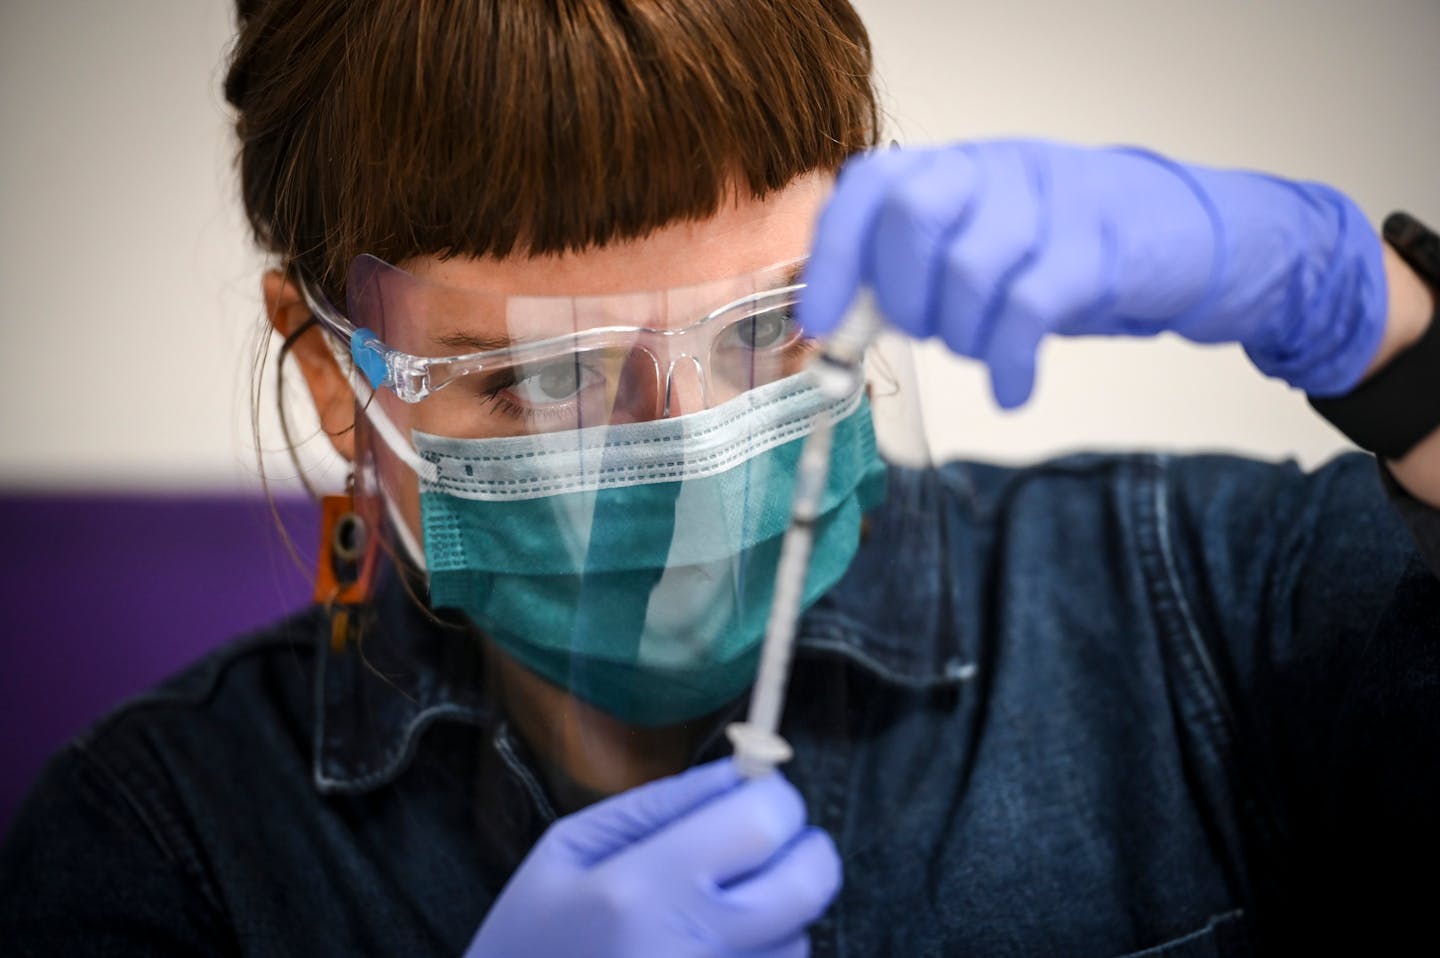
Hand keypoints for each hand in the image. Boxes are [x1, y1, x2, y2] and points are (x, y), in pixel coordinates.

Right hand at [463, 759, 840, 957]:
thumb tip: (744, 769)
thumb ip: (661, 804)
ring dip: (779, 913)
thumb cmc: (532, 938)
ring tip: (715, 912)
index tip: (755, 794)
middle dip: (801, 848)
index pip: (762, 824)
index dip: (772, 798)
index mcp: (640, 892)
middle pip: (809, 882)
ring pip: (801, 936)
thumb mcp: (570, 850)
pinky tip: (710, 950)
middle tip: (762, 841)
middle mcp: (688, 951)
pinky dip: (762, 955)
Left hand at [800, 139, 1387, 407]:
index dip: (835, 256)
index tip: (820, 323)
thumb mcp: (983, 248)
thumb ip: (917, 273)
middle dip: (904, 297)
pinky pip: (1031, 308)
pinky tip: (1012, 389)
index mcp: (956, 166)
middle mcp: (997, 168)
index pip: (870, 187)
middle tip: (928, 334)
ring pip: (971, 269)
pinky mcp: (1100, 245)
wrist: (1184, 238)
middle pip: (912, 216)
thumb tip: (843, 325)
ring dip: (963, 335)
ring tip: (984, 355)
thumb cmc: (1065, 254)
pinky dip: (1010, 361)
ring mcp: (1052, 199)